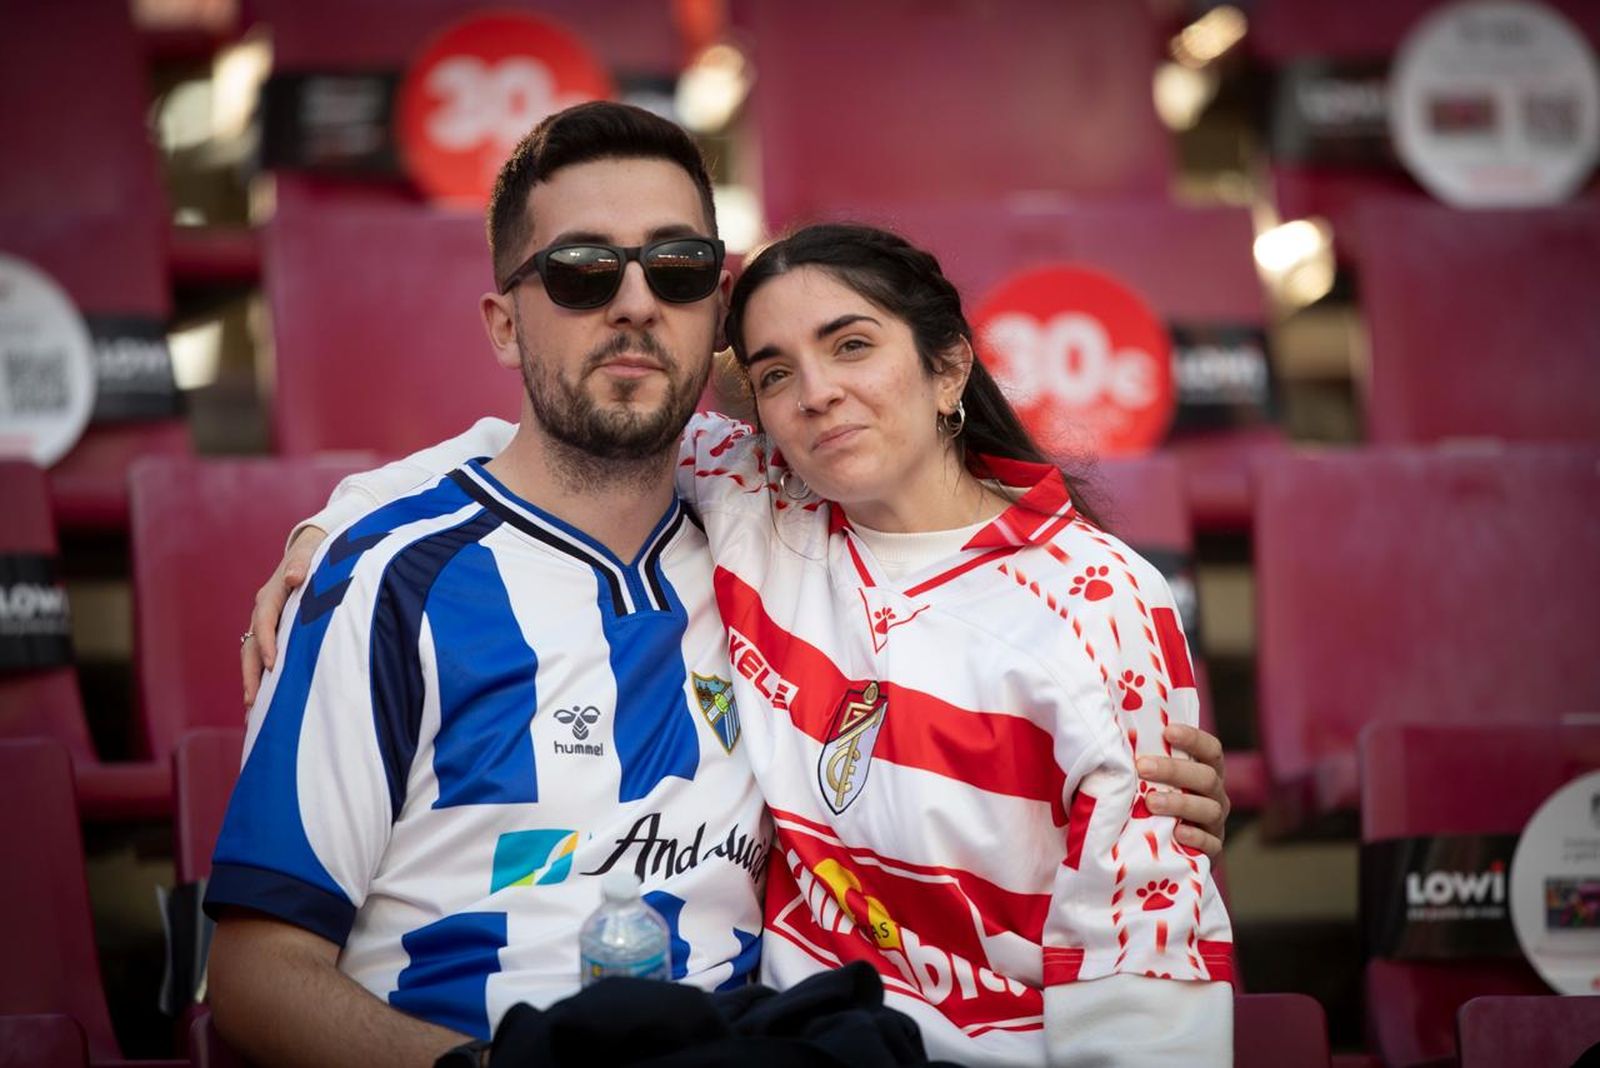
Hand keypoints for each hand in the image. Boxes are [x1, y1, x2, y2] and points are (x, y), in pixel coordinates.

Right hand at [242, 526, 327, 706]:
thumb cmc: (313, 555)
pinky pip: (261, 658)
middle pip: (250, 647)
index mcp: (271, 595)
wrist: (307, 551)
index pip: (265, 621)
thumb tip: (294, 577)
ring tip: (253, 714)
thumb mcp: (309, 554)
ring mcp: (265, 624)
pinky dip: (261, 679)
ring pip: (252, 657)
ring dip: (252, 683)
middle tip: (253, 703)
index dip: (266, 643)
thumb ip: (302, 564)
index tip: (272, 665)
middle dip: (251, 675)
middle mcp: (263, 612)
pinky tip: (264, 704)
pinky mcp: (272, 633)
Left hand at [1137, 724, 1229, 857]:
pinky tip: (1177, 832)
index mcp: (1205, 771)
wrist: (1164, 850)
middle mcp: (1214, 795)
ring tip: (1151, 802)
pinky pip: (1210, 844)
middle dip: (1174, 770)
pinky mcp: (1211, 850)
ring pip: (1209, 809)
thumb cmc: (1153, 801)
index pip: (1210, 749)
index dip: (1193, 738)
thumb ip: (1144, 761)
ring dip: (1180, 804)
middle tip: (1142, 766)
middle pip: (1206, 777)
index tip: (1167, 731)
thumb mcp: (1153, 780)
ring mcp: (1215, 823)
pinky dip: (1196, 837)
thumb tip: (1111, 738)